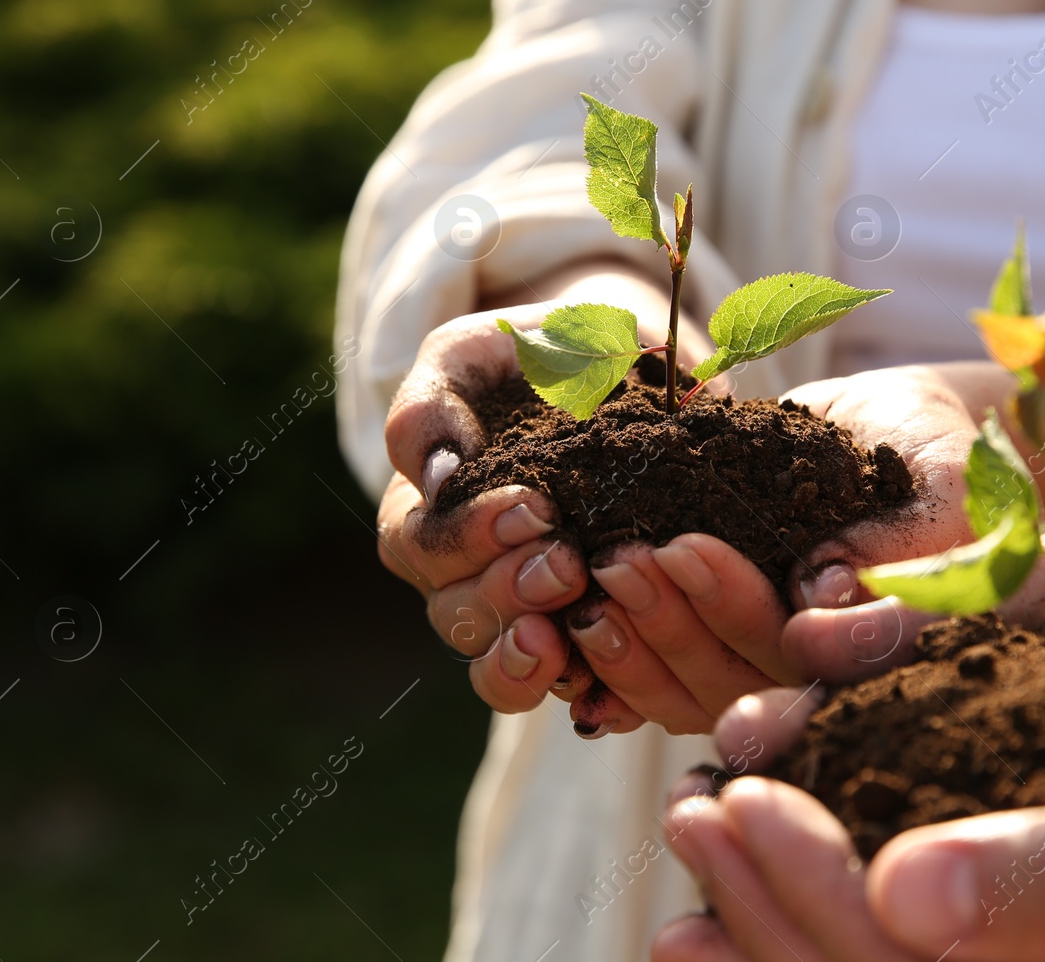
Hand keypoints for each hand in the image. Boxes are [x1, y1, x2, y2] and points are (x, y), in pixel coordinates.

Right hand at [378, 304, 588, 713]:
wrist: (622, 378)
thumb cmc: (537, 352)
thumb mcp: (474, 350)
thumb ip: (437, 404)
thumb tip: (438, 477)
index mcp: (429, 508)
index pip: (422, 545)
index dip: (470, 537)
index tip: (535, 506)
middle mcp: (462, 574)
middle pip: (456, 612)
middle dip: (508, 593)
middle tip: (566, 562)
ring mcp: (516, 614)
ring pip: (495, 665)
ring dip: (524, 657)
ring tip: (562, 635)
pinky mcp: (576, 639)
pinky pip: (564, 689)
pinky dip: (579, 694)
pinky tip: (601, 689)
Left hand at [568, 367, 980, 735]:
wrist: (893, 437)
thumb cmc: (933, 451)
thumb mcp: (937, 480)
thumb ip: (895, 539)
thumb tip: (822, 594)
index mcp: (877, 656)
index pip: (806, 659)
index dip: (736, 609)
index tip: (683, 548)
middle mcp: (814, 683)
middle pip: (733, 681)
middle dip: (668, 617)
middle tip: (621, 550)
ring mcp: (761, 675)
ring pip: (689, 691)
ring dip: (632, 637)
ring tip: (593, 567)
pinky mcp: (718, 659)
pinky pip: (660, 686)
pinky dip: (611, 663)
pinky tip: (570, 622)